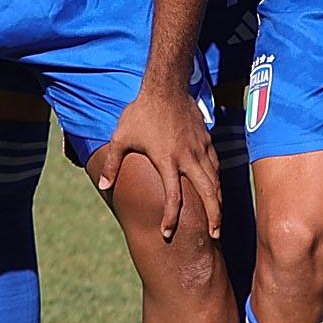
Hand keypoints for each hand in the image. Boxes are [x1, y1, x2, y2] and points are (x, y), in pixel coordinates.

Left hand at [91, 83, 223, 242]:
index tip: (167, 233)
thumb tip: (104, 187)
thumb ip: (113, 164)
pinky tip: (216, 188)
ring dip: (219, 201)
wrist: (165, 87)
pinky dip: (218, 180)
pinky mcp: (207, 140)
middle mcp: (188, 157)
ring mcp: (200, 148)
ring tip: (219, 218)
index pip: (174, 196)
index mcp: (167, 160)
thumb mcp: (120, 138)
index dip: (171, 218)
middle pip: (209, 192)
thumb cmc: (140, 113)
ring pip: (216, 179)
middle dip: (214, 216)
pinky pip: (216, 164)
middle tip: (215, 235)